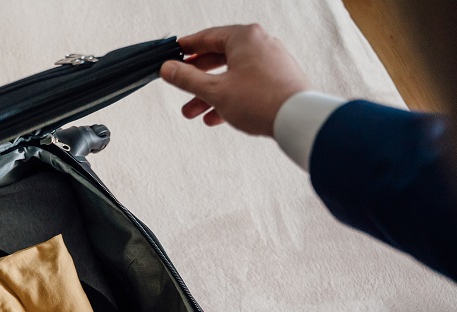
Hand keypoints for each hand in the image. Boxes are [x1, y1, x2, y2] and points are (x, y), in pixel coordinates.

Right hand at [160, 24, 310, 135]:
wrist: (298, 119)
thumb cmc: (261, 100)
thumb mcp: (214, 90)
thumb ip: (187, 79)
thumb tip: (168, 68)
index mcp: (245, 37)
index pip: (207, 37)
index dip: (187, 48)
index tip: (173, 55)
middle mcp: (260, 44)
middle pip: (219, 58)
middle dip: (196, 79)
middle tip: (180, 85)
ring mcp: (271, 62)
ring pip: (232, 75)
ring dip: (210, 94)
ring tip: (193, 112)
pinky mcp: (278, 80)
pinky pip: (247, 85)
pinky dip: (229, 98)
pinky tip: (216, 117)